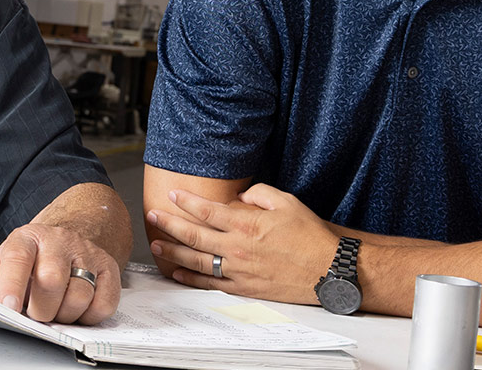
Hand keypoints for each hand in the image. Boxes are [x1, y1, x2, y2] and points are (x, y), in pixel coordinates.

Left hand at [0, 223, 120, 324]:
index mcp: (28, 238)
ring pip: (79, 295)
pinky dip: (89, 316)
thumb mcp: (5, 261)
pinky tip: (77, 310)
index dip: (12, 286)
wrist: (72, 235)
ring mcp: (87, 254)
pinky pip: (104, 304)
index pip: (19, 259)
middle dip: (41, 309)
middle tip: (35, 315)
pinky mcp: (109, 269)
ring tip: (55, 311)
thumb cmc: (35, 255)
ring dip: (64, 315)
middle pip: (52, 280)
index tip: (8, 308)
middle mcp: (60, 242)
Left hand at [145, 184, 335, 304]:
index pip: (207, 210)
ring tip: (156, 243)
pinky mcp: (244, 288)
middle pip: (194, 235)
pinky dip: (191, 279)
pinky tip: (178, 273)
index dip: (186, 201)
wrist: (327, 270)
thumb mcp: (288, 203)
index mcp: (247, 224)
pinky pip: (210, 284)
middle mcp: (238, 248)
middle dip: (169, 224)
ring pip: (197, 261)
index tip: (172, 194)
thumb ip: (260, 193)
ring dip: (173, 251)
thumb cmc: (310, 237)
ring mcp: (238, 270)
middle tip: (153, 216)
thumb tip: (242, 196)